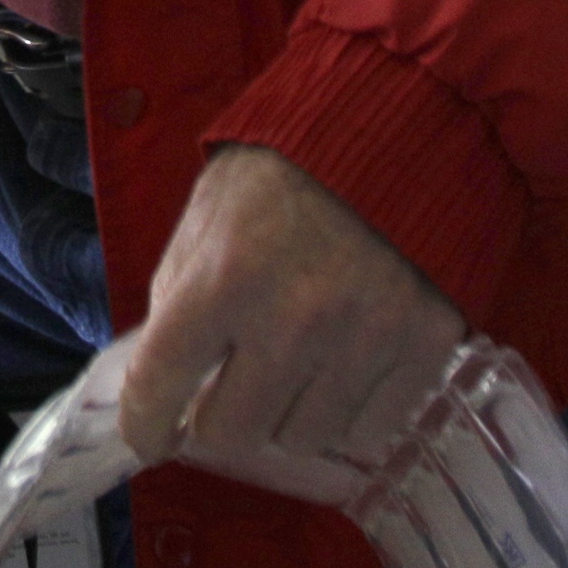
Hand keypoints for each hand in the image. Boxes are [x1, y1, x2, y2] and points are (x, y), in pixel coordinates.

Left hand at [115, 146, 466, 504]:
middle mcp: (291, 321)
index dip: (144, 425)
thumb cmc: (287, 172)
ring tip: (294, 367)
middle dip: (220, 418)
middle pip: (234, 432)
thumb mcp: (207, 213)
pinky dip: (349, 411)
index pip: (159, 387)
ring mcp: (362, 340)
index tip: (150, 436)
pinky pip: (369, 430)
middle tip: (227, 392)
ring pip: (303, 438)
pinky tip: (343, 368)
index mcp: (222, 278)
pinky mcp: (423, 348)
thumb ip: (180, 292)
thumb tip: (167, 376)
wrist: (400, 129)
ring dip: (288, 414)